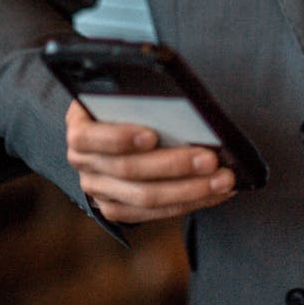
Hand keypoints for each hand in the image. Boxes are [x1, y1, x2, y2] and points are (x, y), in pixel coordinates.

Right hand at [65, 99, 236, 222]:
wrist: (109, 124)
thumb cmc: (124, 99)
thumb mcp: (123, 90)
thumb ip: (141, 94)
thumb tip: (183, 102)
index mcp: (80, 127)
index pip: (90, 137)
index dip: (120, 138)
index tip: (151, 135)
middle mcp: (84, 163)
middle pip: (129, 170)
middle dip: (174, 166)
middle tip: (211, 159)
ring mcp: (98, 190)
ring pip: (145, 197)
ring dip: (190, 190)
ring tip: (223, 179)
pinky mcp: (117, 209)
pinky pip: (154, 214)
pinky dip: (189, 203)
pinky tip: (216, 192)